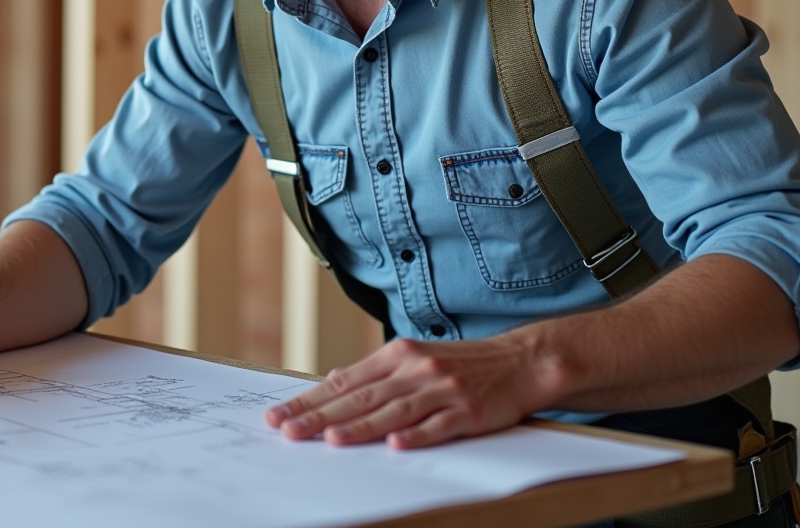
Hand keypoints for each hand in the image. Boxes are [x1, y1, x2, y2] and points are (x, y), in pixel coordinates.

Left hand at [264, 334, 559, 448]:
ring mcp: (441, 389)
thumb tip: (333, 379)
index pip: (343, 381)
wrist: (520, 360)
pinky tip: (394, 444)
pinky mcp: (468, 410)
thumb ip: (374, 372)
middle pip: (360, 397)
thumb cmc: (462, 363)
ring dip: (361, 426)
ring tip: (330, 439)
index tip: (279, 415)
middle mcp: (414, 369)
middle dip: (321, 415)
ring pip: (393, 410)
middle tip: (289, 431)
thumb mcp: (413, 357)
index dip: (309, 399)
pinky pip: (437, 424)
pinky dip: (415, 434)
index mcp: (396, 355)